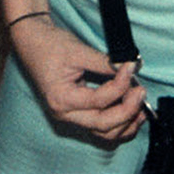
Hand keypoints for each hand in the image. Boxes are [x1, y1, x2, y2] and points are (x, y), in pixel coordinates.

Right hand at [8, 18, 147, 145]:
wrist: (32, 40)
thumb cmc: (49, 44)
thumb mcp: (78, 50)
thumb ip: (105, 63)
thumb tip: (130, 69)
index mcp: (61, 99)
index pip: (98, 101)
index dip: (120, 86)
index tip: (130, 69)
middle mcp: (64, 114)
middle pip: (104, 125)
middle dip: (127, 110)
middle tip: (141, 91)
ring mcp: (70, 116)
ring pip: (105, 133)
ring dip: (126, 122)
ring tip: (141, 106)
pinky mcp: (77, 113)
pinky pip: (101, 127)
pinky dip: (119, 123)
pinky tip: (132, 112)